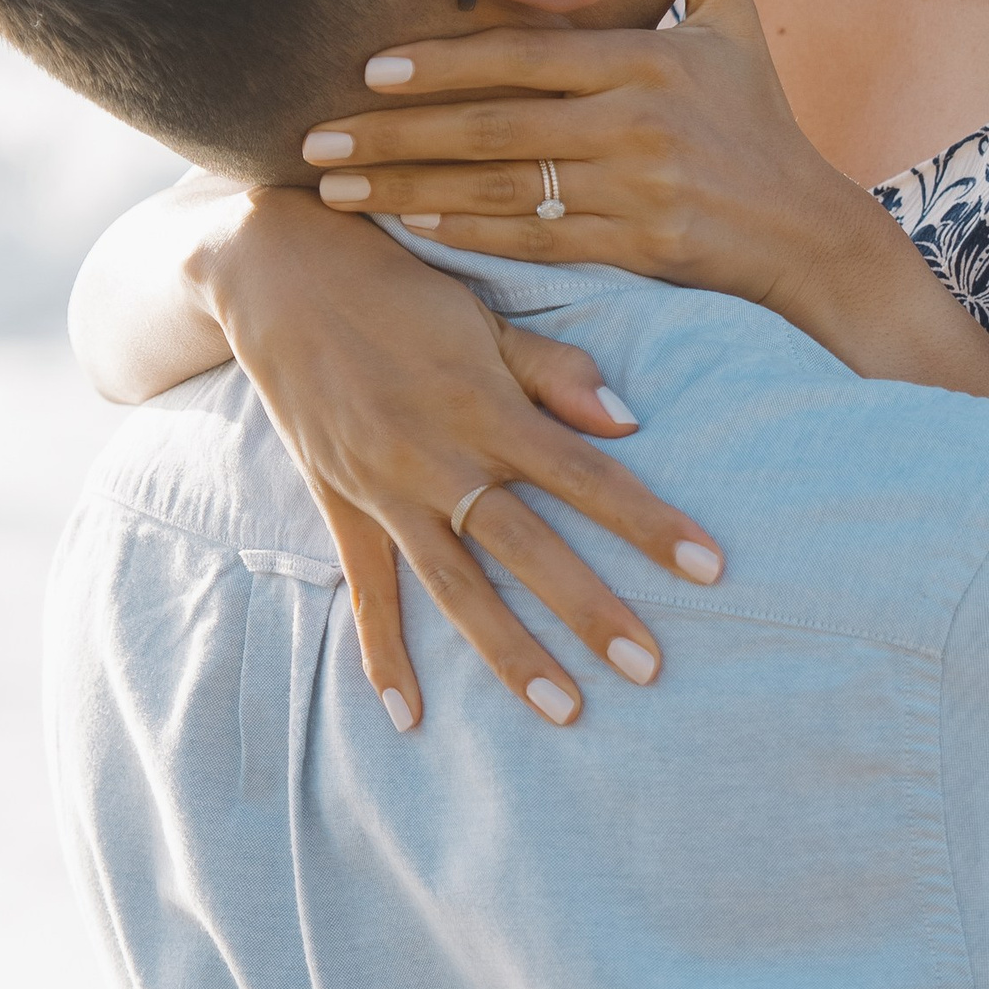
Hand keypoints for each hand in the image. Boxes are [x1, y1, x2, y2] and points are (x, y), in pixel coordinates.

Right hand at [199, 190, 726, 732]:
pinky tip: (409, 716)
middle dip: (591, 612)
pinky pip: (367, 589)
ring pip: (456, 587)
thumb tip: (629, 421)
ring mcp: (384, 490)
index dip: (649, 522)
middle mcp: (437, 457)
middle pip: (528, 548)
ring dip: (510, 653)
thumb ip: (556, 370)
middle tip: (651, 669)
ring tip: (565, 709)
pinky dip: (383, 653)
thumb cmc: (401, 286)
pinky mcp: (341, 503)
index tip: (710, 566)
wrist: (279, 272)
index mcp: (485, 405)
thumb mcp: (484, 314)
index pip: (587, 474)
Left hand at [296, 0, 877, 323]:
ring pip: (500, 189)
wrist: (807, 230)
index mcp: (649, 58)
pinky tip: (407, 226)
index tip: (367, 67)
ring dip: (407, 188)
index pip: (524, 58)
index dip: (443, 63)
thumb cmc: (759, 118)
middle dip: (395, 133)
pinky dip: (465, 235)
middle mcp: (637, 122)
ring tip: (335, 189)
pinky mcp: (636, 247)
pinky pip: (532, 241)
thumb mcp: (735, 14)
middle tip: (315, 137)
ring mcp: (635, 189)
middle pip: (495, 127)